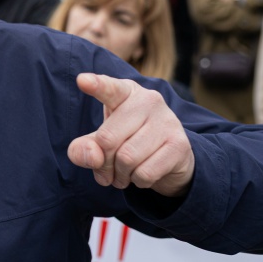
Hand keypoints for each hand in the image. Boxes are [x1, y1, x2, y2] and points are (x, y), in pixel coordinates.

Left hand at [68, 73, 195, 197]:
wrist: (170, 157)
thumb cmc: (127, 141)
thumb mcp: (100, 142)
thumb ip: (84, 148)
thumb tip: (93, 157)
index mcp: (125, 92)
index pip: (109, 88)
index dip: (96, 85)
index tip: (82, 80)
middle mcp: (148, 100)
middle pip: (107, 139)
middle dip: (103, 163)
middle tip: (107, 168)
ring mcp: (167, 120)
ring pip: (126, 158)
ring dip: (120, 175)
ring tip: (125, 172)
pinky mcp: (180, 144)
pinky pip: (145, 173)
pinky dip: (138, 181)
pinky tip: (143, 173)